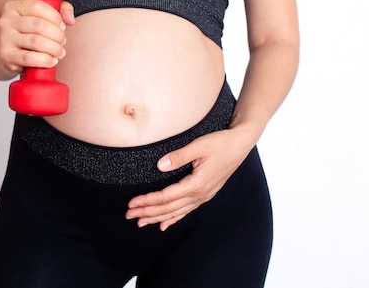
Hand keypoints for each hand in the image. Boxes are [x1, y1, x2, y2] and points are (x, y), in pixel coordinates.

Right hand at [0, 0, 74, 72]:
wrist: (11, 51)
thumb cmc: (30, 31)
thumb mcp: (43, 15)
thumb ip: (61, 9)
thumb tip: (69, 19)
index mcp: (14, 6)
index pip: (37, 6)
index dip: (55, 17)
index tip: (62, 25)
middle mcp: (6, 20)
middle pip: (39, 25)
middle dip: (57, 35)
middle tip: (62, 41)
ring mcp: (4, 38)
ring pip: (36, 42)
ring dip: (54, 48)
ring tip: (59, 52)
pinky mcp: (6, 55)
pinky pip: (29, 58)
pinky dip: (45, 60)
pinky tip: (51, 60)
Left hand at [125, 129, 252, 230]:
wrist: (240, 145)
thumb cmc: (220, 143)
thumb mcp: (199, 146)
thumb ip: (179, 156)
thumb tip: (160, 165)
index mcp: (196, 184)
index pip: (166, 197)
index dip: (147, 201)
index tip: (132, 203)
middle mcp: (200, 194)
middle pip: (168, 208)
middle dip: (147, 212)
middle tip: (129, 215)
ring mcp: (203, 196)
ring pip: (176, 212)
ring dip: (157, 218)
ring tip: (140, 222)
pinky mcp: (205, 194)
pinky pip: (186, 211)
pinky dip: (174, 219)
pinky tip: (164, 225)